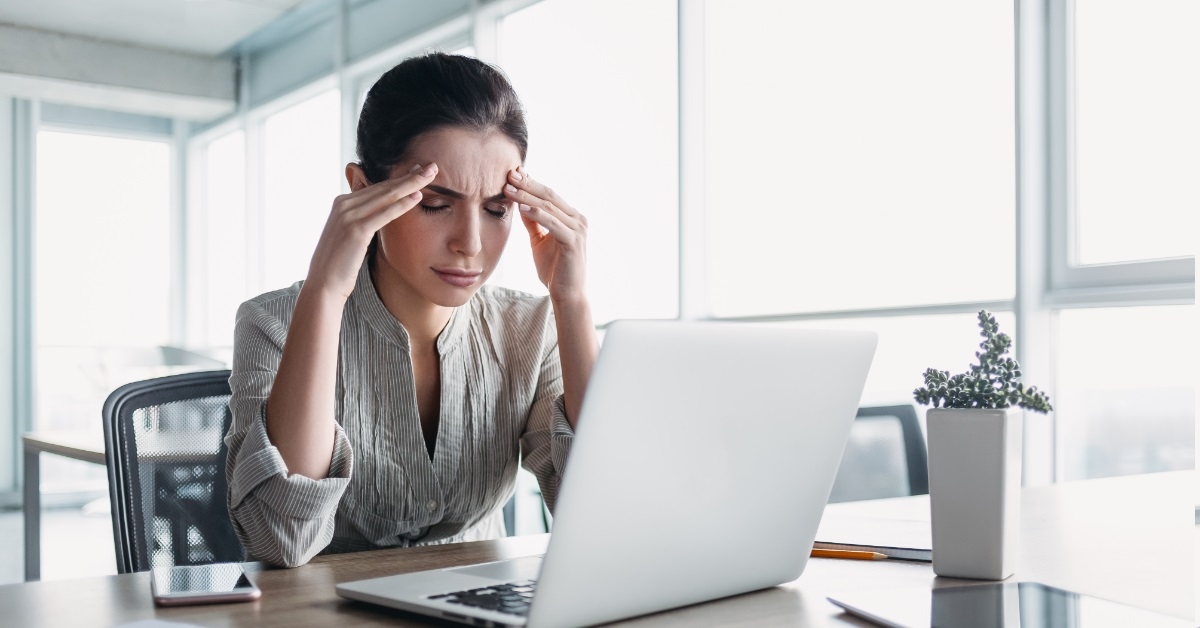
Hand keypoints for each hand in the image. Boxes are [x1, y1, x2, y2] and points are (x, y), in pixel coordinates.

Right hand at [306, 163, 437, 299]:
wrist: (324, 285)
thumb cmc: (341, 265)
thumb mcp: (352, 237)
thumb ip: (364, 222)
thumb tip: (381, 216)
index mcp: (343, 203)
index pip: (377, 187)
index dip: (400, 178)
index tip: (419, 170)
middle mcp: (343, 204)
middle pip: (384, 186)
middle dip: (410, 175)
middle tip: (432, 166)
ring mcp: (348, 215)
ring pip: (386, 195)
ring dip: (411, 184)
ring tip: (431, 174)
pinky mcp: (356, 230)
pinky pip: (384, 213)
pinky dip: (402, 204)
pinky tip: (418, 197)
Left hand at [503, 168, 588, 302]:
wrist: (567, 295)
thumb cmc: (554, 270)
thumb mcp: (539, 241)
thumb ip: (533, 222)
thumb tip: (520, 203)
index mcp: (571, 218)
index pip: (549, 195)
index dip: (530, 183)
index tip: (512, 174)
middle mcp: (578, 220)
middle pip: (549, 195)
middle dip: (528, 184)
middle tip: (509, 174)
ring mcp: (578, 230)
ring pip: (548, 206)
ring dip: (527, 196)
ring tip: (508, 188)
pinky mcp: (573, 241)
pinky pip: (552, 222)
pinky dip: (536, 213)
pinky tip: (521, 206)